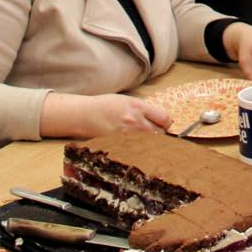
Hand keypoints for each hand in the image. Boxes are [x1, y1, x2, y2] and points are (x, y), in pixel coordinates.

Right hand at [40, 93, 171, 138]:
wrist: (84, 115)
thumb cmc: (105, 106)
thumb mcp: (128, 101)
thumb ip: (144, 109)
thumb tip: (160, 118)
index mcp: (138, 107)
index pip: (164, 118)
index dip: (167, 122)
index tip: (164, 124)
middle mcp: (134, 121)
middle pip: (160, 133)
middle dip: (160, 134)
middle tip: (155, 133)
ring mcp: (127, 135)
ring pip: (150, 143)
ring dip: (151, 142)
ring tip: (143, 139)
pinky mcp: (120, 146)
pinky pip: (137, 150)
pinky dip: (139, 149)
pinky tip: (135, 146)